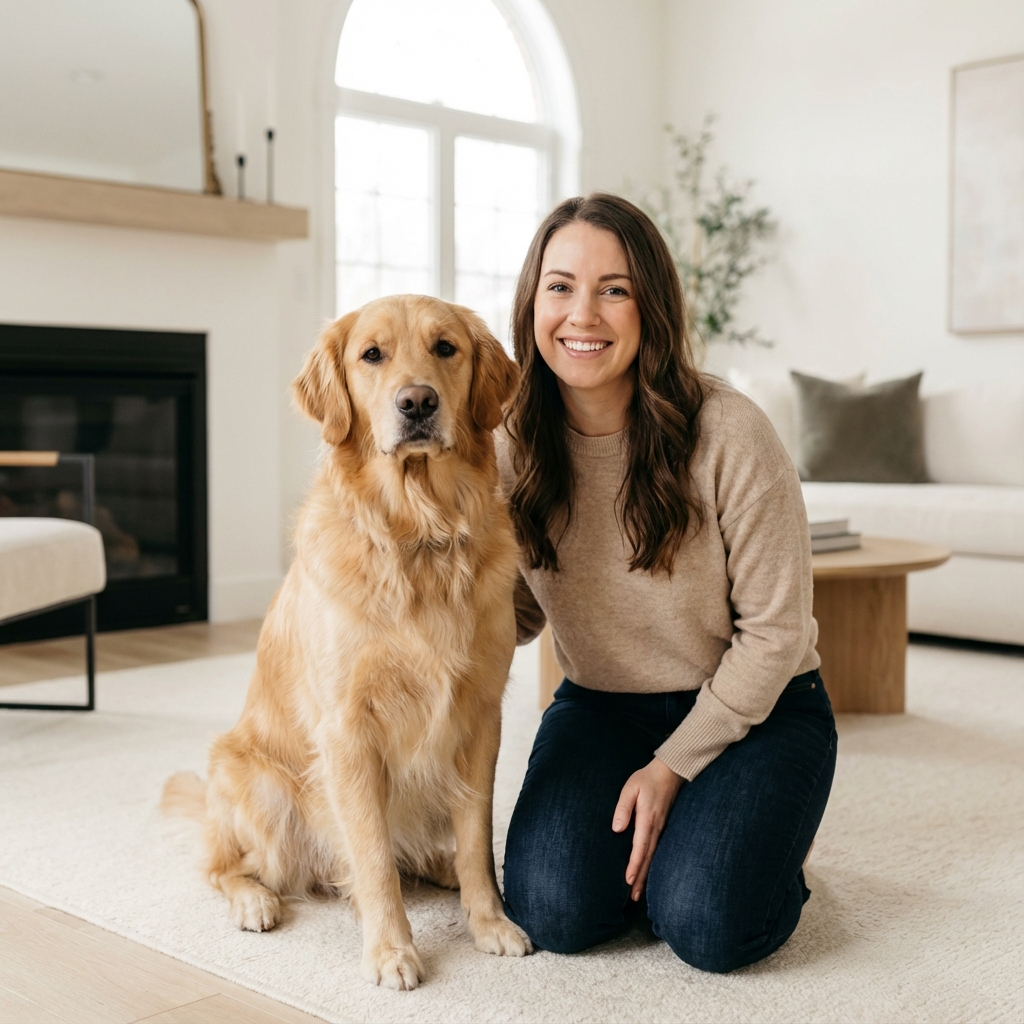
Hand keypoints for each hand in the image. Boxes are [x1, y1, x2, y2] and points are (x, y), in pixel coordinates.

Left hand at [612, 758, 684, 900]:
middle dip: (641, 878)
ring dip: (646, 874)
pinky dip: (651, 864)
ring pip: (653, 856)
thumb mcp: (631, 788)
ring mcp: (661, 828)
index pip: (640, 847)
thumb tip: (617, 828)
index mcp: (647, 819)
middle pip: (648, 857)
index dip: (635, 865)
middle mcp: (656, 827)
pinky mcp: (661, 827)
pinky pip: (656, 850)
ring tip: (638, 892)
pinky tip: (647, 872)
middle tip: (632, 897)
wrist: (669, 772)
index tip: (628, 880)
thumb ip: (623, 807)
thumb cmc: (646, 779)